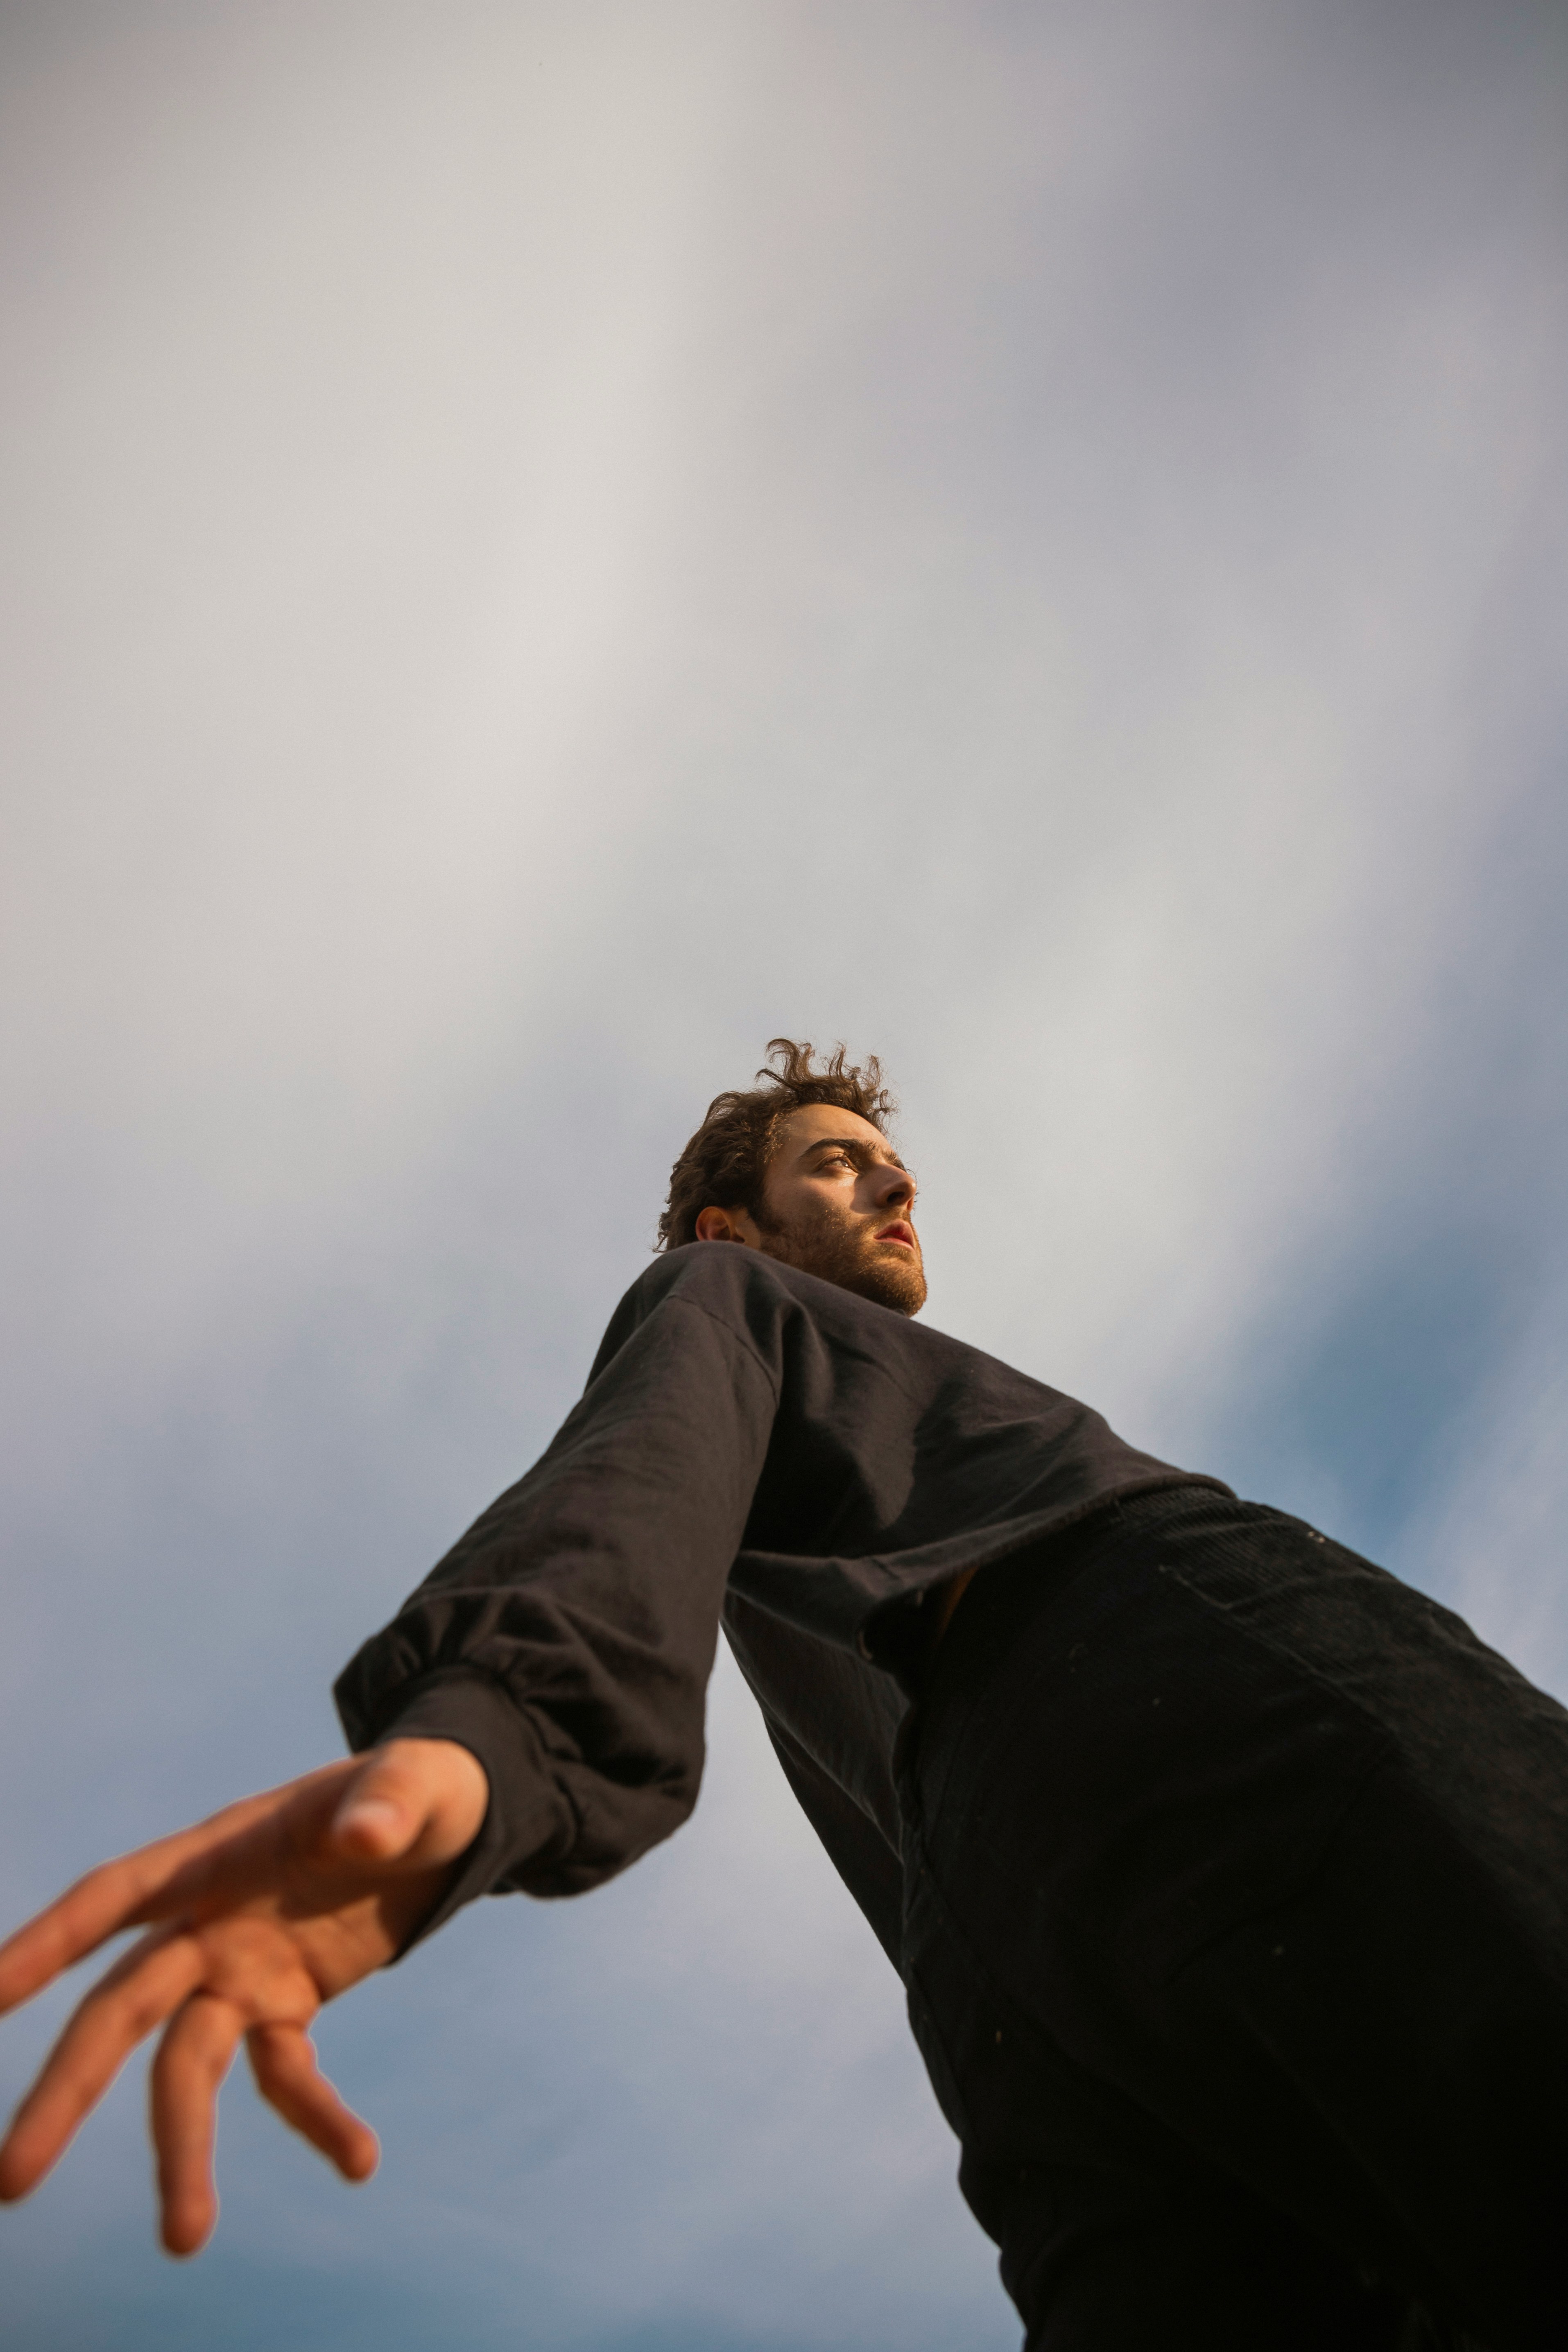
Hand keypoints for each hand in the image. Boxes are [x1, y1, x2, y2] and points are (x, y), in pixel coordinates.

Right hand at [0, 1737, 488, 2255]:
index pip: (117, 1896)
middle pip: (123, 2007)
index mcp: (218, 1852)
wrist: (434, 1821)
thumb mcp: (416, 1781)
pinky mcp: (288, 2006)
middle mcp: (210, 1919)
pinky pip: (287, 2077)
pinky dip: (319, 2120)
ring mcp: (242, 1969)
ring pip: (186, 2067)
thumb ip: (390, 1798)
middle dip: (69, 2087)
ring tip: (184, 2240)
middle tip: (13, 2179)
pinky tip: (359, 2159)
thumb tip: (367, 1838)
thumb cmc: (412, 1788)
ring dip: (181, 2149)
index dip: (51, 1939)